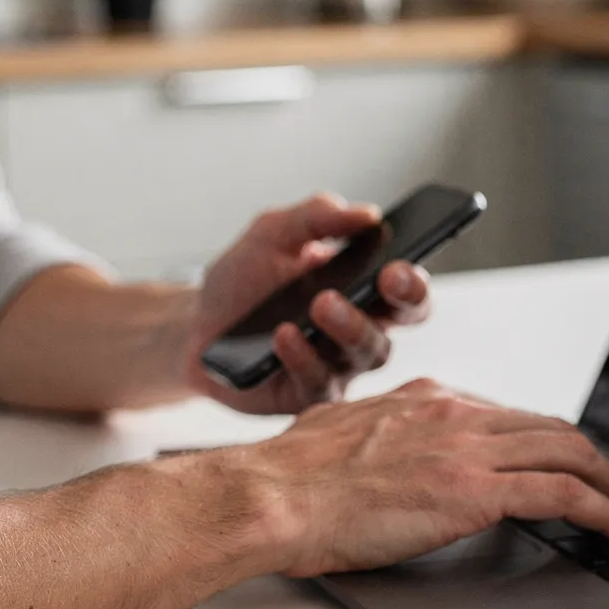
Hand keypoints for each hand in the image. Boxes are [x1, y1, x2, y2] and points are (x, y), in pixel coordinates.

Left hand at [186, 193, 431, 414]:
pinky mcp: (306, 395)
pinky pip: (318, 381)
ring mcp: (337, 367)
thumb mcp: (273, 233)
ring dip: (348, 326)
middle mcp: (360, 331)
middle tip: (383, 278)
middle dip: (401, 303)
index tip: (400, 264)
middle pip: (398, 324)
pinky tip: (285, 335)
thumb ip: (316, 217)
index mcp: (363, 290)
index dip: (412, 281)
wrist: (196, 324)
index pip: (406, 290)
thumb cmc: (244, 279)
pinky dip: (303, 357)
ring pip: (365, 354)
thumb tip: (366, 213)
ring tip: (321, 303)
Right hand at [188, 378, 608, 577]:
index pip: (510, 416)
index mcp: (426, 401)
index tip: (565, 468)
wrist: (274, 496)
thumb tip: (382, 457)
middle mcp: (455, 415)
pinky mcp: (474, 491)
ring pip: (572, 452)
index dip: (548, 444)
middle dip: (596, 462)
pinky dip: (605, 511)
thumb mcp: (342, 438)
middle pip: (554, 428)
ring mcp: (467, 449)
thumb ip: (377, 440)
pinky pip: (564, 493)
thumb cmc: (291, 481)